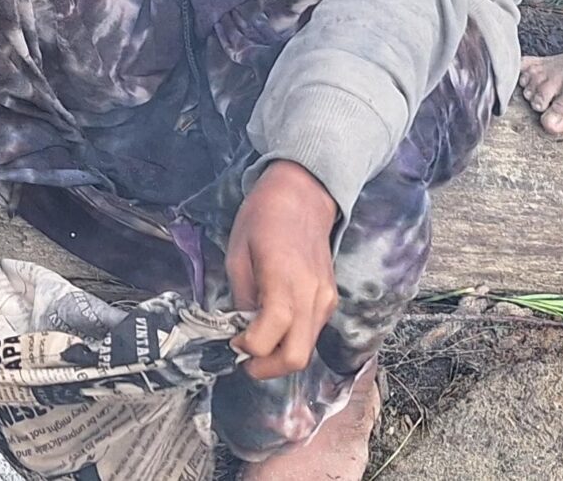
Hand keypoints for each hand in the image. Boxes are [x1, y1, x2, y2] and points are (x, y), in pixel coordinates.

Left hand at [224, 160, 339, 381]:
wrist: (303, 195)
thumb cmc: (263, 217)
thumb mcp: (238, 254)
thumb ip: (242, 297)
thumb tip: (241, 330)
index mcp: (284, 282)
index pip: (269, 338)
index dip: (246, 348)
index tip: (231, 341)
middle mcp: (312, 297)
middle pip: (296, 357)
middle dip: (267, 368)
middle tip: (244, 361)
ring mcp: (327, 301)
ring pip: (307, 350)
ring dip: (279, 356)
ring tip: (256, 340)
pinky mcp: (331, 300)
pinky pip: (312, 333)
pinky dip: (292, 340)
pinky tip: (273, 326)